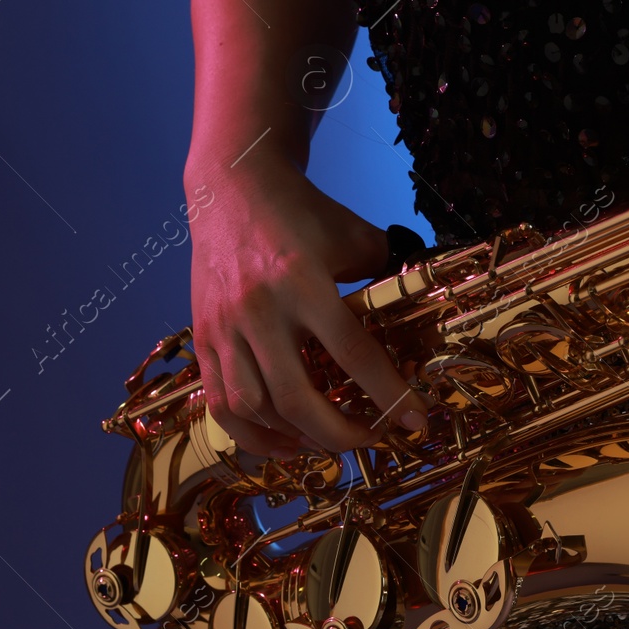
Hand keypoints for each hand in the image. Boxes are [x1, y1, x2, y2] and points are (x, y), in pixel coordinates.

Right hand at [186, 160, 428, 458]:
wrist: (233, 186)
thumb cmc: (301, 212)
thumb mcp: (353, 235)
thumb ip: (388, 273)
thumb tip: (425, 306)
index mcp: (302, 281)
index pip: (352, 353)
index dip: (388, 394)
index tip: (416, 420)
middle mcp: (258, 310)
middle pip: (297, 397)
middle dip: (340, 432)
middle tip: (371, 437)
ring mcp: (225, 328)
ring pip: (254, 408)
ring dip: (296, 437)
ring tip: (329, 440)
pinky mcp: (203, 338)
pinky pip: (221, 404)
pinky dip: (252, 434)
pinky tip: (284, 441)